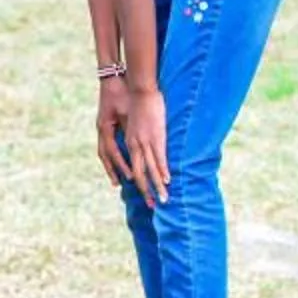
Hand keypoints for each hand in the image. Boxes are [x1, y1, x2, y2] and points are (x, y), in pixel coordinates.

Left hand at [100, 78, 169, 203]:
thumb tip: (144, 143)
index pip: (135, 169)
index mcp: (130, 143)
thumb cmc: (138, 104)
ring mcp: (145, 142)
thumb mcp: (135, 124)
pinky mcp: (155, 137)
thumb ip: (138, 135)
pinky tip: (167, 181)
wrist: (139, 90)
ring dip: (158, 186)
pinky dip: (163, 171)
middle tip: (154, 206)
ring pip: (151, 170)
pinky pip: (159, 158)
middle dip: (147, 192)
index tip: (146, 195)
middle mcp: (136, 146)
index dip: (140, 184)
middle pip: (141, 175)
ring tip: (163, 199)